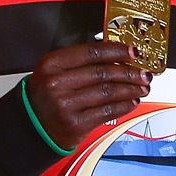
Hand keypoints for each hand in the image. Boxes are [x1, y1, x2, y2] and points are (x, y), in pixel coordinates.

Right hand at [23, 41, 151, 150]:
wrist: (31, 125)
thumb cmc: (47, 96)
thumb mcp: (54, 71)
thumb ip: (80, 61)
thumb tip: (117, 54)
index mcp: (52, 64)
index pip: (91, 52)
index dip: (117, 51)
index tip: (133, 52)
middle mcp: (57, 84)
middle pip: (102, 73)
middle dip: (129, 72)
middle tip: (144, 73)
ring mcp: (66, 106)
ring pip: (108, 92)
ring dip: (130, 89)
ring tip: (142, 86)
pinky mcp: (75, 124)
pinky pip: (107, 111)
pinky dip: (124, 105)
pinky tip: (132, 101)